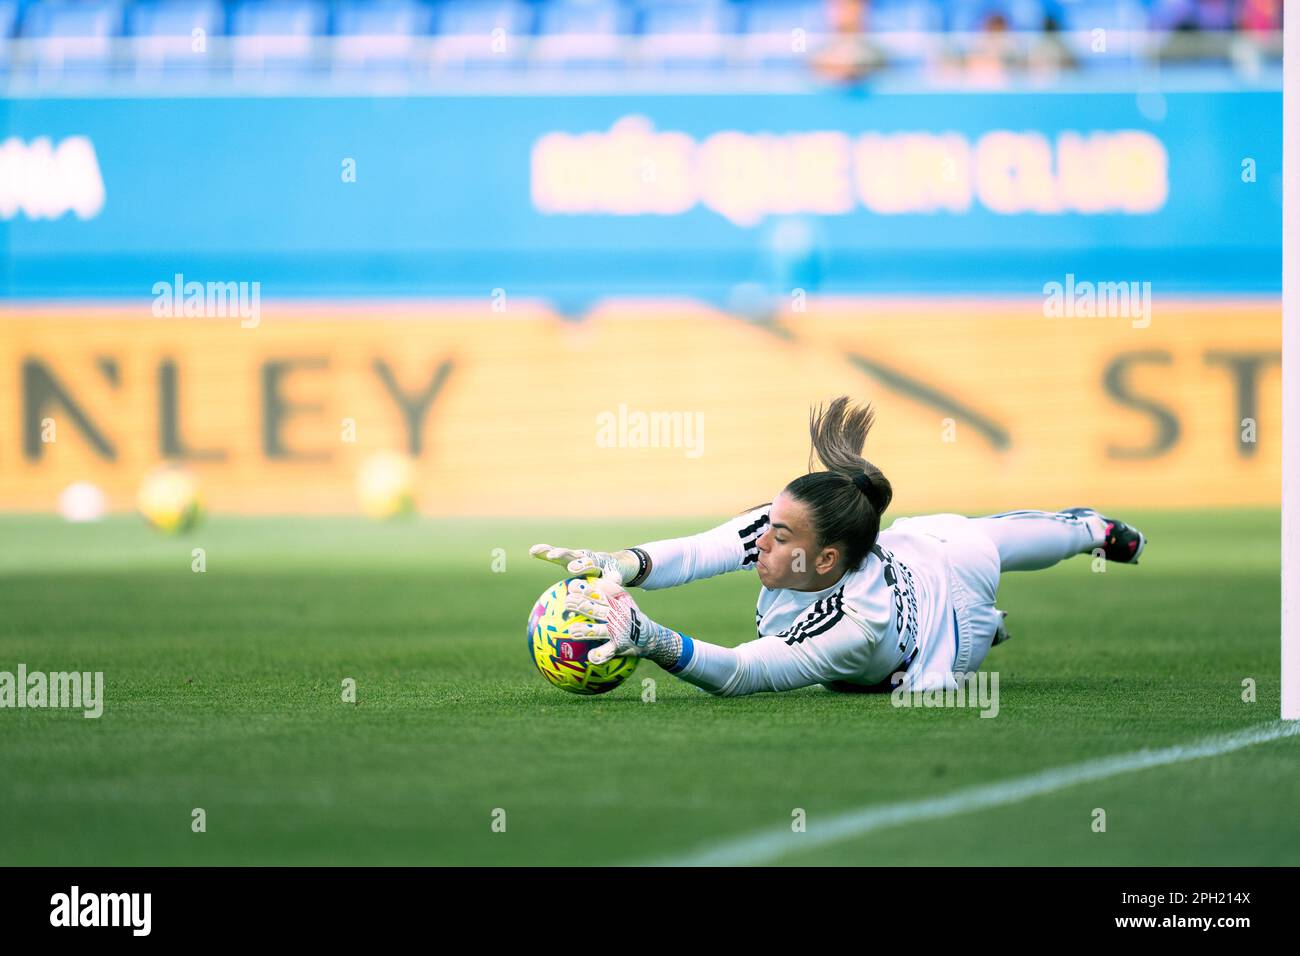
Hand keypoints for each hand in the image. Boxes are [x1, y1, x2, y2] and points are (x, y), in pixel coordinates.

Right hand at [529, 544, 634, 583]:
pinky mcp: (566, 558)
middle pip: (572, 554)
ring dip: (548, 550)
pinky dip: (544, 552)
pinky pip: (553, 554)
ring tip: (535, 550)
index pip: (589, 563)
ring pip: (560, 552)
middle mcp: (583, 556)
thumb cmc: (612, 574)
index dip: (581, 565)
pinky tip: (531, 552)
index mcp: (596, 562)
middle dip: (562, 555)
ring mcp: (573, 556)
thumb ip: (612, 581)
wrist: (611, 564)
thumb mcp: (615, 577)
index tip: (572, 569)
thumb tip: (613, 585)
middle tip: (552, 555)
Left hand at [563, 575, 680, 666]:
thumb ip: (607, 587)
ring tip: (572, 631)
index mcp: (616, 601)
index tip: (573, 587)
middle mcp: (617, 614)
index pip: (600, 593)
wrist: (649, 635)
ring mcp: (618, 631)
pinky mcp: (619, 646)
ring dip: (586, 630)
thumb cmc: (627, 614)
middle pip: (597, 610)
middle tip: (567, 603)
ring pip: (600, 631)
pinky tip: (591, 656)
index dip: (587, 590)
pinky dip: (600, 655)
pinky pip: (608, 651)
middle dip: (582, 606)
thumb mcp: (621, 598)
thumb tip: (588, 578)